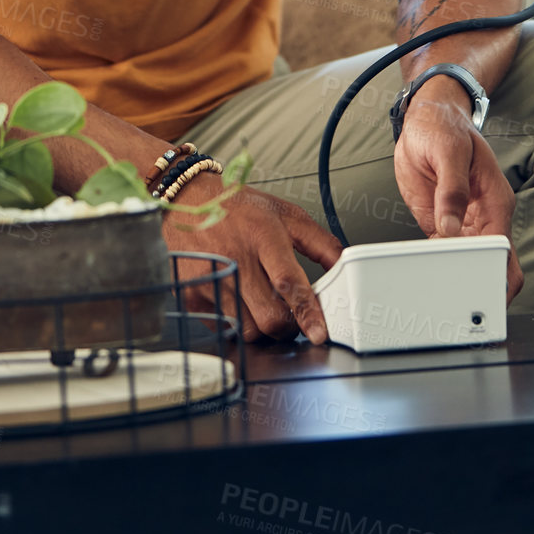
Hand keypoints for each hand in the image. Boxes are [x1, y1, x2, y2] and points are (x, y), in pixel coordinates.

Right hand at [160, 177, 342, 343]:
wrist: (188, 201)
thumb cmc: (239, 208)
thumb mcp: (286, 214)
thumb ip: (320, 242)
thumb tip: (345, 266)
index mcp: (262, 234)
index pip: (288, 282)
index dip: (307, 311)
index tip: (319, 332)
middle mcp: (236, 257)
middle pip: (270, 316)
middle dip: (289, 325)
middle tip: (291, 315)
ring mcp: (212, 278)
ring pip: (250, 330)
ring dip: (264, 327)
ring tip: (262, 303)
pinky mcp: (193, 295)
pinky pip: (226, 329)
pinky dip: (239, 324)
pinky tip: (240, 301)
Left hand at [393, 84, 524, 304]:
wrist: (427, 118)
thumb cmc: (444, 127)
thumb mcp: (448, 152)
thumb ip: (451, 190)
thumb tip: (451, 227)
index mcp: (495, 200)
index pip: (503, 249)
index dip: (496, 274)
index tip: (482, 292)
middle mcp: (484, 216)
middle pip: (494, 265)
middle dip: (482, 285)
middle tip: (462, 306)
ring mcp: (464, 223)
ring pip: (470, 264)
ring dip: (458, 277)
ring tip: (440, 295)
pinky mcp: (441, 224)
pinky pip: (445, 253)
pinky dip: (439, 265)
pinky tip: (426, 273)